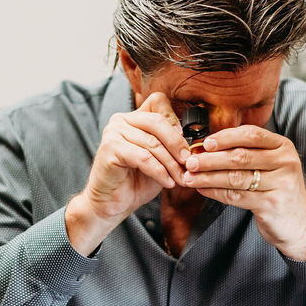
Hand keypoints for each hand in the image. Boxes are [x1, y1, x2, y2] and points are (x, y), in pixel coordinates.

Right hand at [65, 92, 188, 254]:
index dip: (175, 119)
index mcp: (133, 117)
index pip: (158, 101)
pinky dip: (159, 171)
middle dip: (177, 143)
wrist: (111, 204)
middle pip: (157, 121)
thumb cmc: (136, 181)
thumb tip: (194, 139)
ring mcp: (113, 133)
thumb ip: (171, 144)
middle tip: (189, 162)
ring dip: (171, 164)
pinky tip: (168, 183)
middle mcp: (121, 120)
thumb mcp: (159, 159)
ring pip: (152, 143)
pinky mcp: (110, 149)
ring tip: (181, 178)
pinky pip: (143, 157)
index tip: (186, 143)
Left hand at [181, 124, 305, 259]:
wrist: (299, 223)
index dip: (226, 137)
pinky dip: (215, 192)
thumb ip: (247, 153)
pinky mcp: (271, 204)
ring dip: (208, 176)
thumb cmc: (277, 189)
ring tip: (189, 176)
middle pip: (241, 156)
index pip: (251, 135)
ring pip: (236, 177)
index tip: (205, 143)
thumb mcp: (270, 165)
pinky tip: (202, 189)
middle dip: (211, 159)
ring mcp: (280, 184)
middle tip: (190, 161)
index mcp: (283, 147)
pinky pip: (236, 196)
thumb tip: (207, 146)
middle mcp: (285, 162)